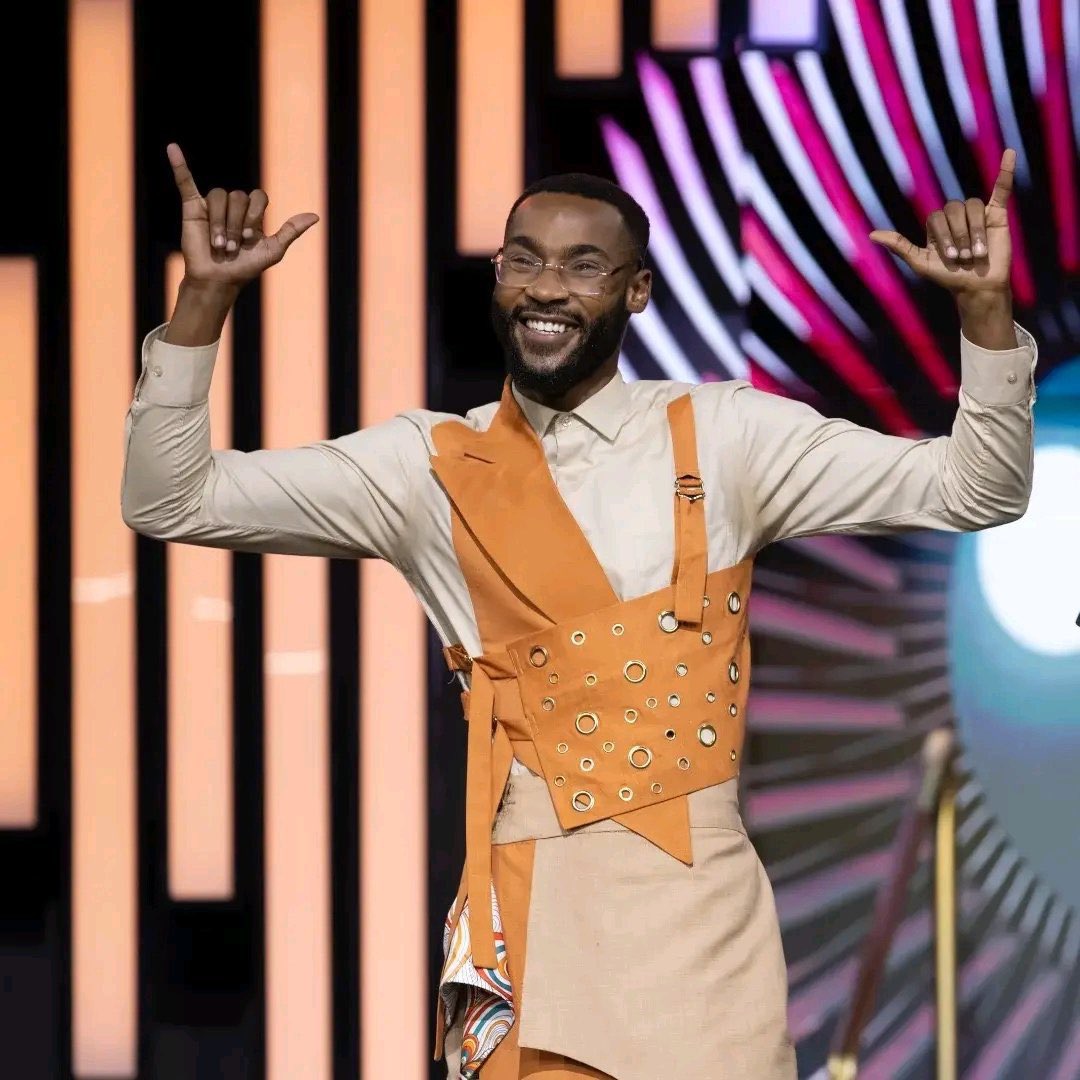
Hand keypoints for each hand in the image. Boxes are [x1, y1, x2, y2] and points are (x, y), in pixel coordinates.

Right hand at [166, 142, 318, 289]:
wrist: (218, 280)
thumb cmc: (245, 268)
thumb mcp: (273, 251)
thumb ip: (292, 231)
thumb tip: (315, 216)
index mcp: (252, 213)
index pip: (258, 196)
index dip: (255, 216)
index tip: (250, 239)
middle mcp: (233, 207)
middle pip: (238, 196)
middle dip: (236, 224)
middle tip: (232, 247)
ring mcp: (212, 205)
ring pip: (220, 196)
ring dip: (220, 223)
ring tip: (218, 245)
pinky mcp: (192, 207)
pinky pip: (185, 181)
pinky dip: (178, 165)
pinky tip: (172, 148)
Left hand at [869, 148, 1014, 294]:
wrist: (976, 287)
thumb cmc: (948, 277)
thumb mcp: (919, 263)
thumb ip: (899, 246)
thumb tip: (872, 235)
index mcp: (937, 225)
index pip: (936, 216)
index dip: (943, 235)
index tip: (950, 258)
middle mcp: (955, 217)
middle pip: (954, 209)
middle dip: (958, 235)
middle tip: (964, 257)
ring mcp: (976, 214)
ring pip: (972, 206)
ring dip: (975, 231)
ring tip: (977, 253)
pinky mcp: (997, 214)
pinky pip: (1001, 188)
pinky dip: (1006, 171)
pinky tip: (1009, 154)